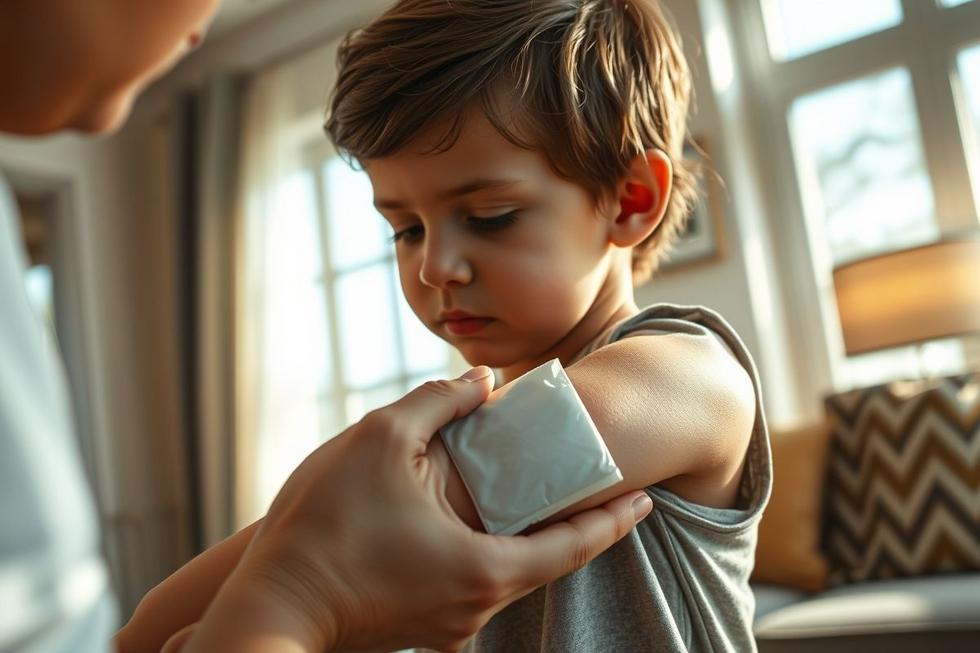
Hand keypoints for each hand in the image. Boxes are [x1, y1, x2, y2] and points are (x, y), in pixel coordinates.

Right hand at [183, 366, 652, 652]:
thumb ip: (439, 401)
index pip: (573, 544)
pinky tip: (470, 520)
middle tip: (602, 489)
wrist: (269, 607)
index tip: (645, 499)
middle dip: (577, 524)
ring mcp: (450, 625)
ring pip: (506, 573)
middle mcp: (477, 606)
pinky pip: (471, 582)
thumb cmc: (325, 525)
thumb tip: (477, 380)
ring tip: (536, 495)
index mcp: (486, 568)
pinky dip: (487, 550)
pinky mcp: (422, 628)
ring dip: (524, 535)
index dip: (613, 519)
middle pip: (546, 562)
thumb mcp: (381, 440)